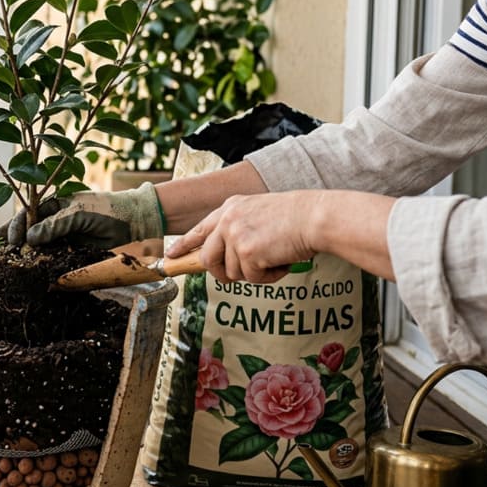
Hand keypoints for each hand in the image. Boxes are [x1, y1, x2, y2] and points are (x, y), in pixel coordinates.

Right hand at [0, 182, 165, 247]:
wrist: (131, 220)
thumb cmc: (105, 209)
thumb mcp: (78, 214)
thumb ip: (55, 225)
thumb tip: (30, 238)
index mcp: (53, 204)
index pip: (27, 213)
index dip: (16, 226)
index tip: (13, 241)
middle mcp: (53, 218)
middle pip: (26, 228)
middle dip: (11, 238)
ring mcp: (60, 233)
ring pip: (36, 243)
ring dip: (22, 251)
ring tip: (4, 261)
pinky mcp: (69, 247)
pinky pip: (50, 253)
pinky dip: (38, 260)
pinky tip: (27, 266)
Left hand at [165, 191, 320, 282]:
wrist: (314, 217)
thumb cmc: (295, 218)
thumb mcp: (259, 214)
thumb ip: (238, 229)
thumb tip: (226, 259)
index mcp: (229, 208)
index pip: (199, 229)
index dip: (184, 245)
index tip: (171, 255)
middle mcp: (227, 220)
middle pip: (208, 259)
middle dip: (222, 273)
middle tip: (240, 274)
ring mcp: (235, 235)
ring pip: (232, 272)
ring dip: (255, 273)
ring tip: (274, 257)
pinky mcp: (247, 252)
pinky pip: (251, 279)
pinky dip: (268, 277)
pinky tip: (280, 261)